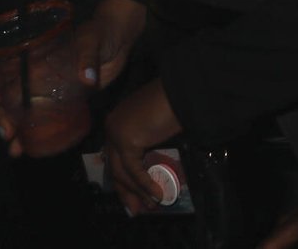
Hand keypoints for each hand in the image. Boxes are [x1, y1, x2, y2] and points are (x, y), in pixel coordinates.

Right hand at [0, 0, 146, 157]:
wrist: (120, 40)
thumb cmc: (101, 32)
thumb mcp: (92, 40)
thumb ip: (88, 57)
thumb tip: (87, 79)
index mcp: (36, 56)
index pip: (5, 70)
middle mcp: (37, 75)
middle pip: (10, 97)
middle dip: (3, 117)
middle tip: (7, 134)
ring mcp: (50, 89)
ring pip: (24, 111)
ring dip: (15, 131)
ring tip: (14, 150)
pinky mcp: (66, 100)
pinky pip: (46, 118)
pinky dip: (36, 134)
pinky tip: (29, 149)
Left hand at [103, 79, 182, 214]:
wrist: (184, 88)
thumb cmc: (177, 100)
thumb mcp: (158, 123)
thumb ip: (150, 139)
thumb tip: (153, 162)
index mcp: (119, 119)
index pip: (116, 155)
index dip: (125, 177)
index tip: (135, 194)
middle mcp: (113, 125)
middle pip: (115, 166)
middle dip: (126, 190)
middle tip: (137, 208)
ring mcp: (117, 133)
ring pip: (122, 172)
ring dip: (137, 192)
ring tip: (151, 206)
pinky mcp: (127, 141)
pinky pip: (134, 170)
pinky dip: (145, 185)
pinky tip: (157, 195)